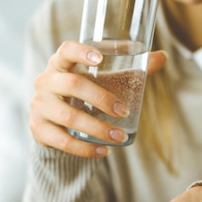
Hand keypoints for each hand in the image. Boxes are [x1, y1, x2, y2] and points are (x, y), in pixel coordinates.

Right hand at [29, 40, 166, 156]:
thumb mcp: (104, 80)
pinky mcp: (38, 129)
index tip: (99, 59)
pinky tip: (104, 151)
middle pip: (72, 85)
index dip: (81, 52)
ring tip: (119, 136)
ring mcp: (39, 106)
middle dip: (101, 99)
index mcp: (61, 64)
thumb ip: (131, 69)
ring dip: (97, 129)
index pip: (66, 50)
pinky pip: (63, 141)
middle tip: (124, 112)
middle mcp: (46, 81)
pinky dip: (85, 148)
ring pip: (69, 117)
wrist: (55, 122)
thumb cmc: (84, 93)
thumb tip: (163, 57)